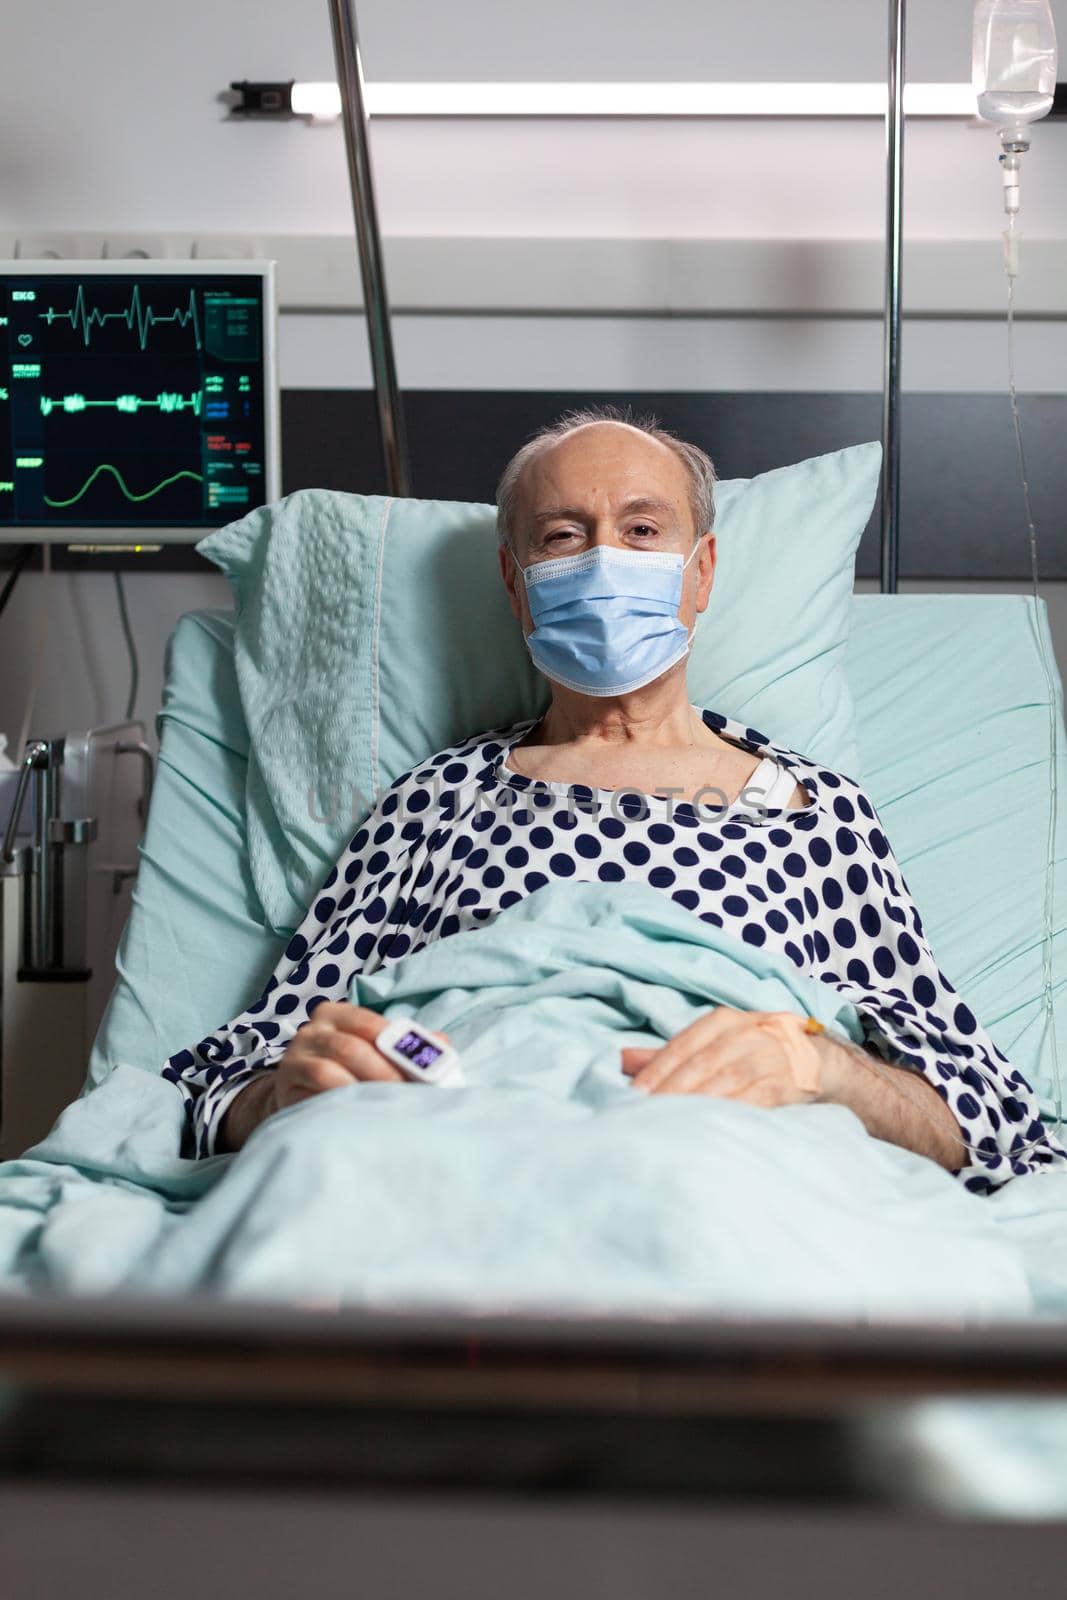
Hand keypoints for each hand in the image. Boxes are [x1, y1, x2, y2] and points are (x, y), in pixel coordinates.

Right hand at [218, 1004, 449, 1152]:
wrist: (301, 1097)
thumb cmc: (347, 1073)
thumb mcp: (375, 1055)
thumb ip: (405, 1047)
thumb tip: (441, 1043)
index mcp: (338, 1014)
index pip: (370, 1023)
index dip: (397, 1047)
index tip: (423, 1071)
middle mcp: (313, 1029)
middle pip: (352, 1047)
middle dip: (385, 1073)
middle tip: (408, 1095)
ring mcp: (296, 1056)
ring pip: (330, 1070)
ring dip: (363, 1089)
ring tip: (387, 1107)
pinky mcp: (286, 1084)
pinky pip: (314, 1090)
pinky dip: (340, 1101)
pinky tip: (359, 1114)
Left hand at [620, 1005, 819, 1106]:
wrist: (816, 1059)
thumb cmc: (752, 1052)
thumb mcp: (714, 1043)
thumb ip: (669, 1054)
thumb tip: (620, 1060)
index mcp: (721, 1022)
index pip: (681, 1047)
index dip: (655, 1072)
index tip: (632, 1096)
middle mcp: (744, 1035)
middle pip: (698, 1066)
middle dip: (669, 1092)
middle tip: (643, 1116)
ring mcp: (766, 1058)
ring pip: (722, 1083)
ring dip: (694, 1105)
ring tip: (669, 1125)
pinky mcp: (784, 1084)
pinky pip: (752, 1101)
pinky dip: (730, 1113)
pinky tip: (710, 1128)